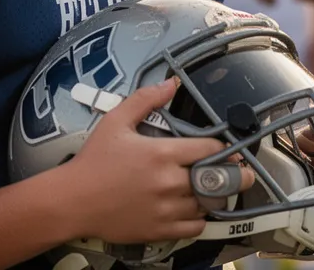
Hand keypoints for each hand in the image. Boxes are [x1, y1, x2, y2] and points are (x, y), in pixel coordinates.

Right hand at [73, 79, 254, 243]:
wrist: (72, 201)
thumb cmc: (93, 162)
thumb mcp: (116, 121)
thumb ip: (146, 99)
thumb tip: (171, 84)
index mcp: (162, 153)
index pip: (211, 150)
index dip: (226, 149)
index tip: (231, 149)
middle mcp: (169, 182)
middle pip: (218, 180)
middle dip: (234, 174)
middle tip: (241, 171)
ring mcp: (166, 209)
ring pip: (208, 204)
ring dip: (216, 196)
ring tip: (215, 188)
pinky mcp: (160, 230)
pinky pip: (195, 227)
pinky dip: (201, 218)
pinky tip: (196, 208)